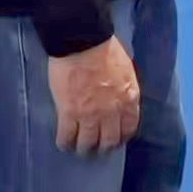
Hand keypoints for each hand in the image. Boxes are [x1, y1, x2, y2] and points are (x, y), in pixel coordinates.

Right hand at [46, 36, 139, 155]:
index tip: (116, 138)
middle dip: (103, 146)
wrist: (82, 42)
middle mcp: (112, 111)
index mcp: (129, 98)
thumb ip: (125, 89)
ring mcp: (90, 114)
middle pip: (109, 140)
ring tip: (79, 149)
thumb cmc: (105, 50)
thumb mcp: (126, 70)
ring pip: (88, 143)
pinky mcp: (69, 113)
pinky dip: (65, 143)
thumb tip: (120, 98)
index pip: (129, 127)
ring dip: (84, 148)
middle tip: (97, 147)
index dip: (121, 136)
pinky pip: (67, 136)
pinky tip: (63, 143)